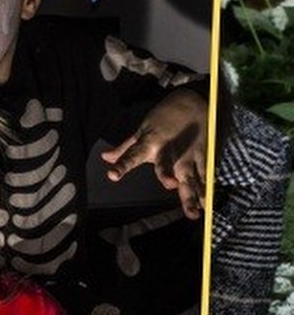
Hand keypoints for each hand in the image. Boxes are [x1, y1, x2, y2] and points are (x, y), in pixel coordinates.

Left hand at [100, 88, 206, 218]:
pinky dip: (207, 189)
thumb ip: (125, 149)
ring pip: (189, 176)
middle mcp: (168, 151)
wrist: (193, 101)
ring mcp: (187, 154)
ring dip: (193, 194)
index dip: (121, 166)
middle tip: (170, 184)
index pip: (131, 156)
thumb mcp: (141, 130)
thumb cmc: (163, 117)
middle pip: (166, 166)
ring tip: (194, 212)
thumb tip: (105, 158)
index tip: (112, 174)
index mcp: (149, 144)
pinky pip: (205, 175)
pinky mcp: (203, 156)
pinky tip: (208, 204)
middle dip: (168, 175)